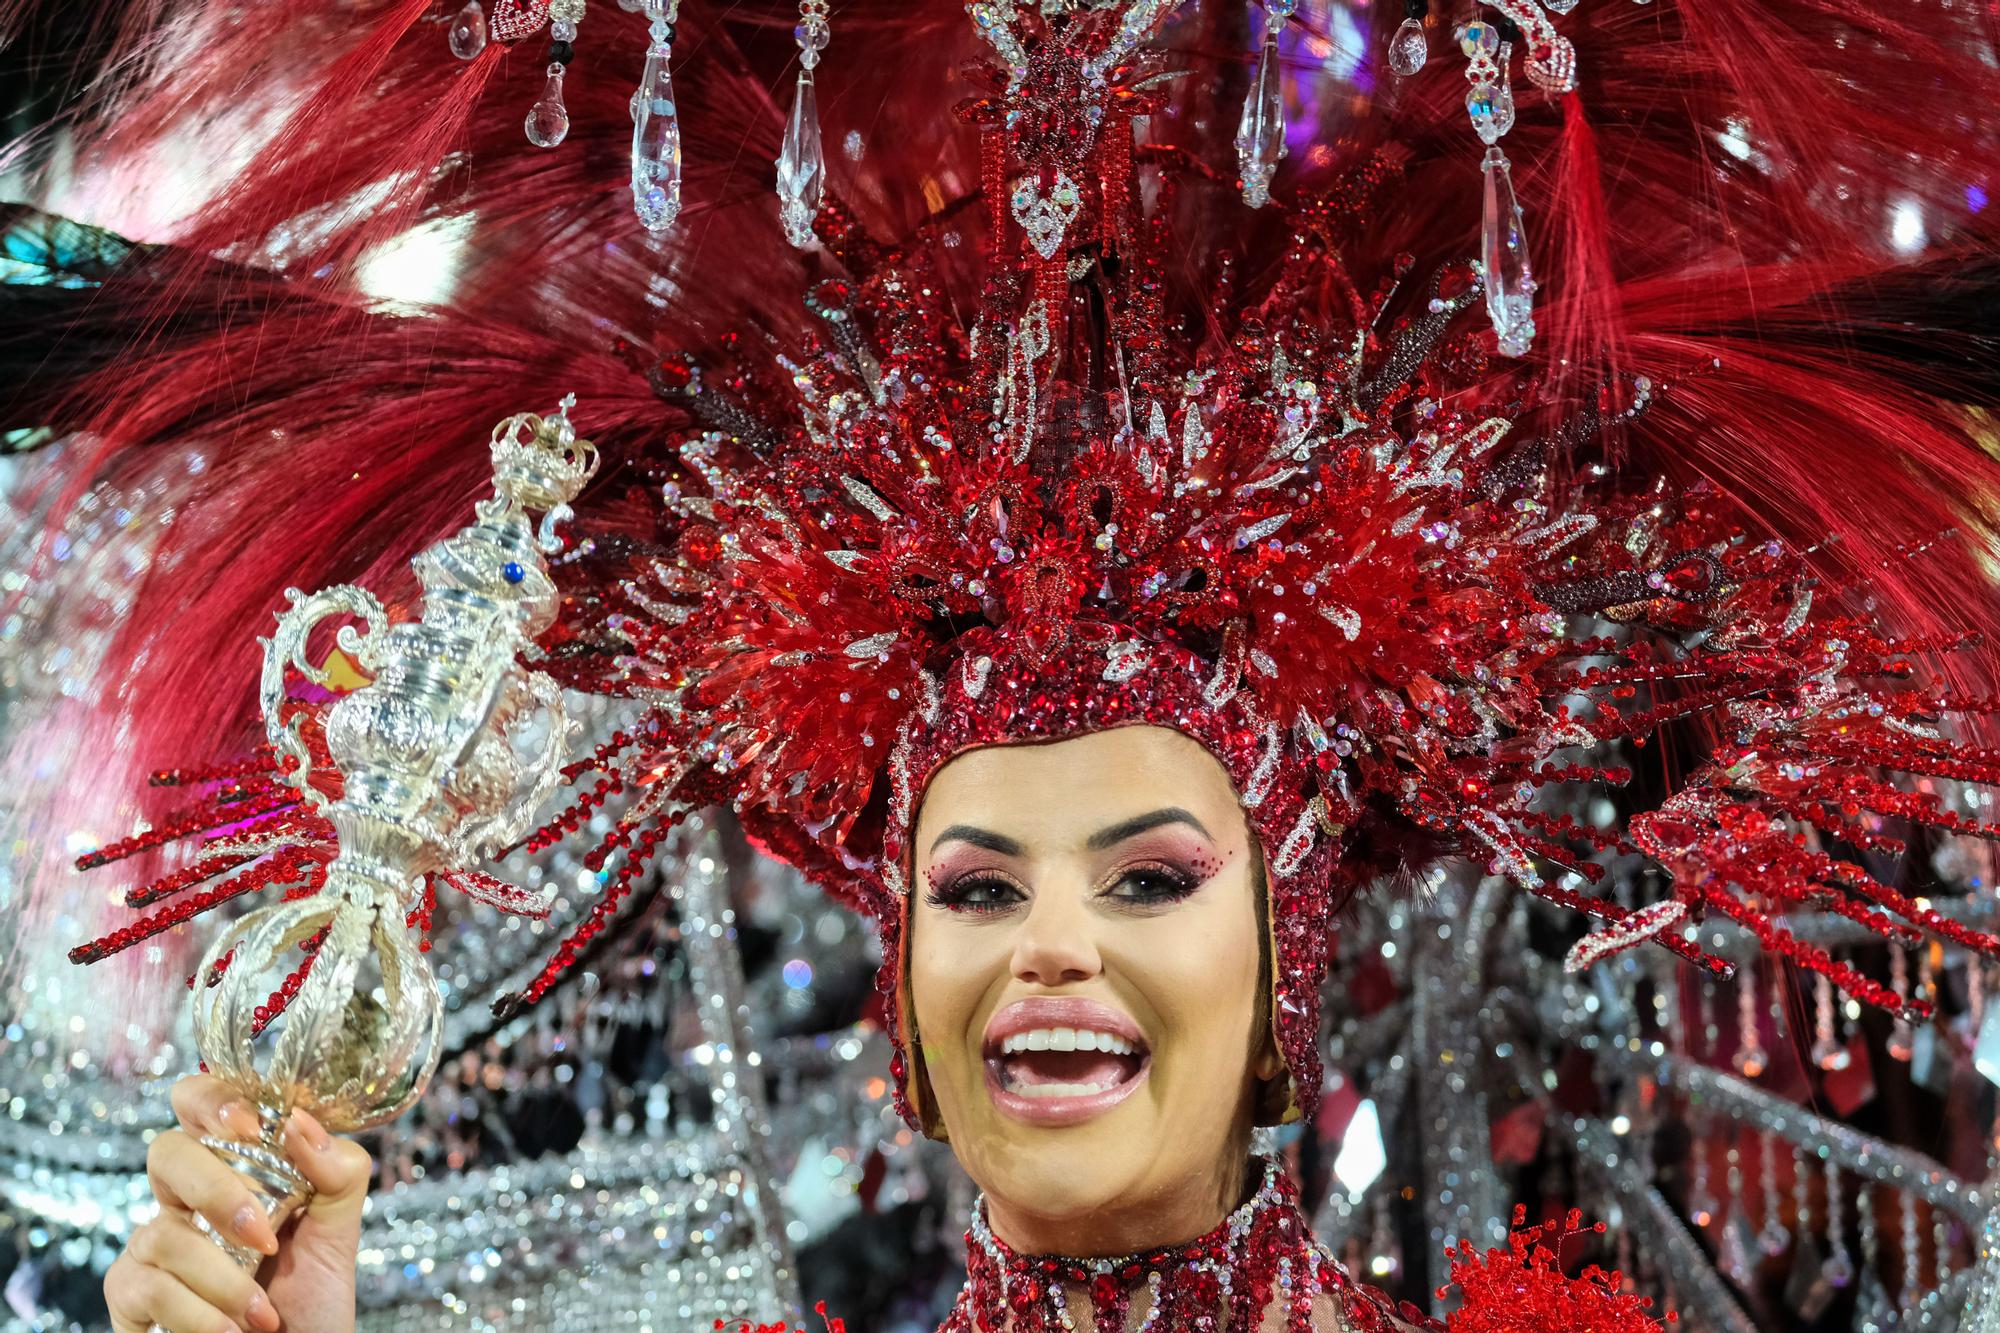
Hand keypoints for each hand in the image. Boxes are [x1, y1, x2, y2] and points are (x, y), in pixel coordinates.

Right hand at [105, 1075, 371, 1332]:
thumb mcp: (338, 1226)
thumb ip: (337, 1170)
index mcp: (231, 1166)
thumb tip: (300, 1124)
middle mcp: (183, 1198)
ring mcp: (151, 1245)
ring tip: (263, 1314)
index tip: (252, 1124)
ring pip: (164, 1233)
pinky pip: (148, 1287)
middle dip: (217, 1191)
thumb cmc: (310, 1292)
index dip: (213, 1099)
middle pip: (166, 1153)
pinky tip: (232, 1330)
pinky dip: (199, 1313)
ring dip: (225, 1279)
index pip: (199, 1102)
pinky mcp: (130, 1295)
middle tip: (262, 1233)